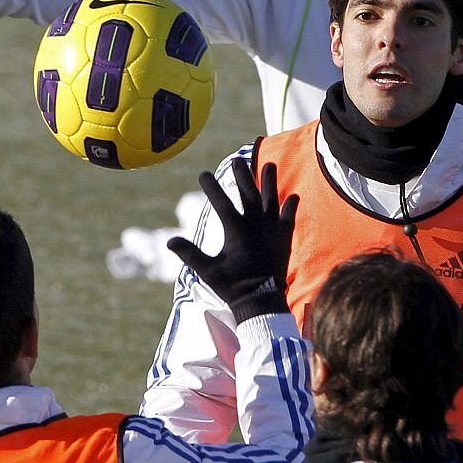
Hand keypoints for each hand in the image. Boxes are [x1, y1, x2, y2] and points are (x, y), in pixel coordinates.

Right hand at [166, 159, 297, 321]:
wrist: (262, 301)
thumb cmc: (232, 286)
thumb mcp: (207, 270)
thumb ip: (189, 253)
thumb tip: (169, 241)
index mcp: (235, 229)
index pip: (220, 201)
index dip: (210, 187)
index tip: (202, 174)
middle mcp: (254, 224)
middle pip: (248, 193)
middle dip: (242, 175)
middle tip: (236, 160)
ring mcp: (271, 230)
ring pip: (271, 199)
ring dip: (270, 182)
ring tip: (270, 165)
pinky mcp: (283, 239)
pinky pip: (288, 219)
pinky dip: (290, 208)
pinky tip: (293, 197)